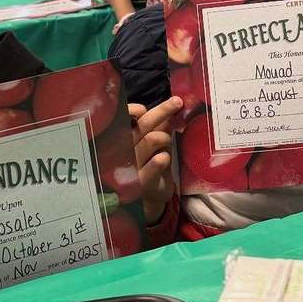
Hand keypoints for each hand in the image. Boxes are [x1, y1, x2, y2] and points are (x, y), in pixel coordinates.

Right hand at [130, 97, 180, 223]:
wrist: (148, 199)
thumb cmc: (149, 165)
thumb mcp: (151, 143)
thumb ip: (157, 125)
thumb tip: (172, 104)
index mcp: (124, 140)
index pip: (126, 118)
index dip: (135, 110)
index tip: (147, 107)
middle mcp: (126, 151)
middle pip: (142, 126)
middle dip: (161, 111)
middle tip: (177, 102)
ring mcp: (134, 167)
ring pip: (151, 140)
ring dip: (164, 137)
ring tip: (168, 143)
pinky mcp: (144, 182)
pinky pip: (155, 164)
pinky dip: (162, 158)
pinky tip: (164, 158)